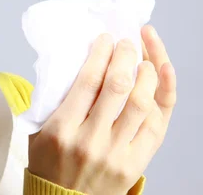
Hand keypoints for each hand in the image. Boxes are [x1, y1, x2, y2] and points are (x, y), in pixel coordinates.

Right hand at [27, 25, 176, 194]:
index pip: (88, 81)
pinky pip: (157, 124)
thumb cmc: (49, 161)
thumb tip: (76, 60)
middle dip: (125, 55)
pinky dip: (163, 96)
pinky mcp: (136, 163)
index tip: (105, 38)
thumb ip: (54, 98)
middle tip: (126, 42)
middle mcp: (91, 140)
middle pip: (118, 86)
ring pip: (142, 103)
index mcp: (61, 129)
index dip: (101, 53)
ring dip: (146, 72)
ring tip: (142, 57)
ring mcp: (117, 153)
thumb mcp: (38, 128)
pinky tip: (162, 74)